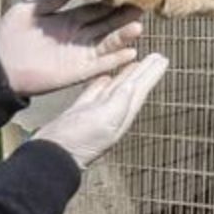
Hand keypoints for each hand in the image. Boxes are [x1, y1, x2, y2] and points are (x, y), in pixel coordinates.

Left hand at [0, 0, 143, 96]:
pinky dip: (114, 60)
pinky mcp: (77, 72)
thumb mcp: (30, 8)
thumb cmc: (9, 34)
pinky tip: (130, 53)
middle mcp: (78, 35)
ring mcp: (78, 53)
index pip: (95, 8)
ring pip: (107, 43)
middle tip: (143, 6)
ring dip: (123, 36)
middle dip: (123, 16)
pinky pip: (99, 65)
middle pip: (106, 24)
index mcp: (67, 18)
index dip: (111, 1)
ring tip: (138, 27)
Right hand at [33, 54, 167, 167]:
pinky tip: (105, 79)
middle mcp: (112, 113)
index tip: (162, 59)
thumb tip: (133, 84)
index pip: (140, 89)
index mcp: (121, 115)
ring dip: (125, 75)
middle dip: (144, 72)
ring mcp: (96, 113)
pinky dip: (102, 84)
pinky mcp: (80, 112)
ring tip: (135, 63)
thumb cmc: (77, 142)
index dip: (151, 74)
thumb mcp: (103, 121)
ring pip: (115, 88)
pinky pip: (95, 93)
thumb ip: (119, 102)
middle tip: (157, 57)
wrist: (51, 156)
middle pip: (132, 87)